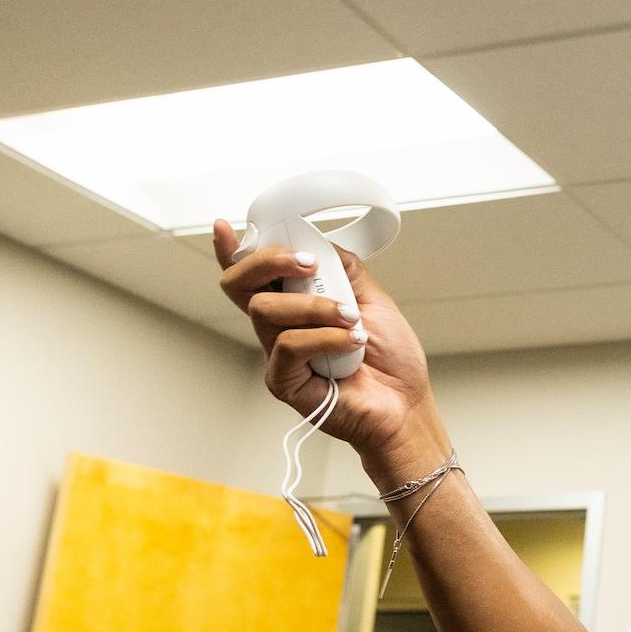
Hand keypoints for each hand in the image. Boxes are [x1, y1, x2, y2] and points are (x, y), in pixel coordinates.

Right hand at [212, 219, 435, 459]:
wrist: (406, 405)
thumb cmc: (390, 360)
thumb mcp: (373, 301)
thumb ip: (344, 271)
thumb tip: (320, 243)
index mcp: (295, 306)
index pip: (253, 275)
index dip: (232, 252)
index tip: (224, 227)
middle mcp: (279, 328)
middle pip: (240, 284)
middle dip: (270, 261)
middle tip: (311, 265)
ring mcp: (278, 355)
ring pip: (266, 310)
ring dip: (314, 305)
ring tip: (352, 319)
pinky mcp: (284, 381)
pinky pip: (288, 345)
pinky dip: (324, 337)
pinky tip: (351, 344)